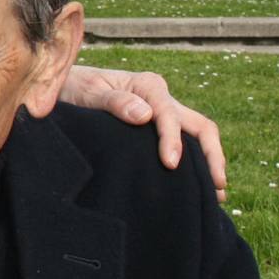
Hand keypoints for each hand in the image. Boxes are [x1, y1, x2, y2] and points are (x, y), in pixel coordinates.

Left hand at [60, 64, 226, 200]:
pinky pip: (185, 143)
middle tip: (216, 187)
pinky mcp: (158, 127)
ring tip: (216, 194)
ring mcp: (163, 112)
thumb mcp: (87, 93)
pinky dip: (196, 162)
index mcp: (147, 85)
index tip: (170, 165)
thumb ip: (113, 102)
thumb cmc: (73, 88)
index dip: (173, 140)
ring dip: (210, 162)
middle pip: (199, 125)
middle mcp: (161, 97)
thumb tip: (145, 115)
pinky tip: (199, 186)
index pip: (169, 115)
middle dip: (212, 155)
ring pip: (198, 135)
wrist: (63, 86)